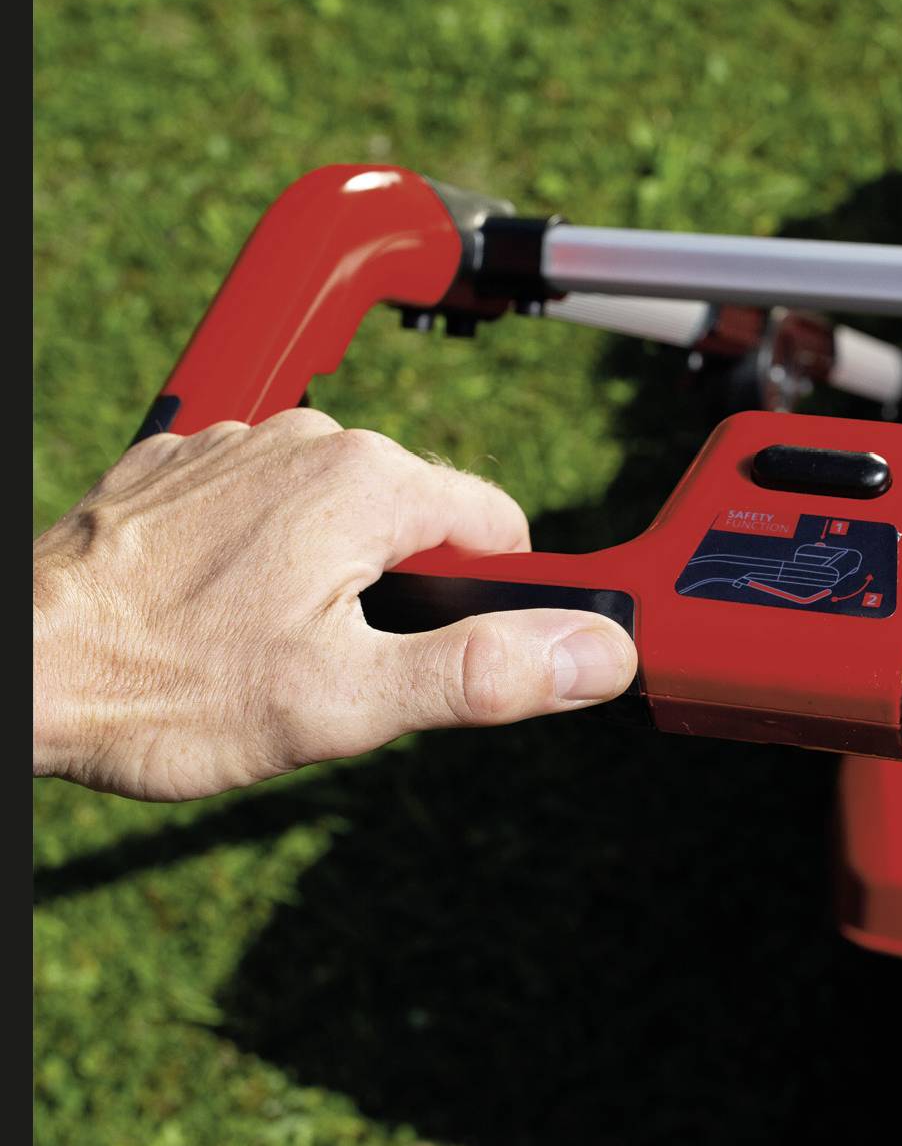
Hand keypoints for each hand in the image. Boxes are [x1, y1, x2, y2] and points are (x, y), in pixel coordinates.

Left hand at [33, 410, 636, 801]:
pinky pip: (265, 506)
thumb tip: (598, 652)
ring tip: (260, 647)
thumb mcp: (347, 703)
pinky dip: (259, 555)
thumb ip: (484, 673)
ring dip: (328, 575)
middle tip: (329, 668)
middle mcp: (310, 441)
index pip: (502, 529)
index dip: (489, 605)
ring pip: (340, 516)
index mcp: (371, 484)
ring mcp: (239, 447)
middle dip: (399, 596)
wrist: (17, 664)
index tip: (431, 654)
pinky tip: (212, 612)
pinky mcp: (182, 467)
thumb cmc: (167, 689)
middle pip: (419, 522)